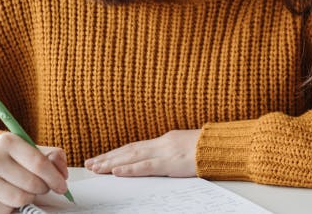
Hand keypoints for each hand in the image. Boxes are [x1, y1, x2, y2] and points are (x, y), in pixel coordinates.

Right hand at [0, 133, 67, 213]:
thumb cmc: (7, 155)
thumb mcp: (28, 147)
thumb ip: (52, 156)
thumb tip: (63, 174)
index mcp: (8, 142)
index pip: (39, 164)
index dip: (55, 178)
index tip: (62, 186)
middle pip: (32, 184)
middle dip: (44, 188)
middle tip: (43, 186)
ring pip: (20, 199)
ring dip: (29, 198)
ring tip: (26, 189)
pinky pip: (5, 210)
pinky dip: (13, 206)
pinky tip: (9, 194)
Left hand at [84, 129, 199, 177]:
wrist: (222, 146)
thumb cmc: (209, 148)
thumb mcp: (186, 147)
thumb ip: (171, 152)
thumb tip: (160, 158)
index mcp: (165, 140)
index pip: (134, 146)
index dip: (116, 152)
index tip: (101, 157)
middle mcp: (161, 144)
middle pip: (128, 150)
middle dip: (107, 157)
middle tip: (89, 163)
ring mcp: (165, 152)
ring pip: (131, 157)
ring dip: (111, 163)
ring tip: (95, 168)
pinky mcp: (170, 162)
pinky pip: (145, 166)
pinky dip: (129, 168)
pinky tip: (116, 171)